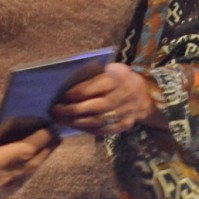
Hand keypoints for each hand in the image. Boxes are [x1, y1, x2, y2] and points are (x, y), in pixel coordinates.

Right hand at [0, 126, 58, 198]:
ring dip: (39, 160)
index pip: (26, 150)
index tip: (51, 127)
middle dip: (46, 149)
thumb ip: (2, 132)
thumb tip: (25, 126)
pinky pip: (19, 183)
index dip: (41, 140)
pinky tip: (33, 161)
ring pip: (28, 175)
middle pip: (32, 164)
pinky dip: (27, 171)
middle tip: (57, 135)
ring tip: (49, 146)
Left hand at [51, 62, 165, 135]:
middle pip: (98, 106)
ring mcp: (126, 112)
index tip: (64, 95)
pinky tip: (74, 126)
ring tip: (60, 120)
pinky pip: (104, 130)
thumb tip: (67, 79)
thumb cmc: (118, 78)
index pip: (99, 86)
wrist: (142, 94)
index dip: (81, 91)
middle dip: (74, 109)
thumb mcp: (109, 69)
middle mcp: (124, 96)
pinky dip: (88, 129)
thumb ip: (93, 73)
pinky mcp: (125, 125)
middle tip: (56, 110)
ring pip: (99, 120)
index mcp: (118, 78)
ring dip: (77, 122)